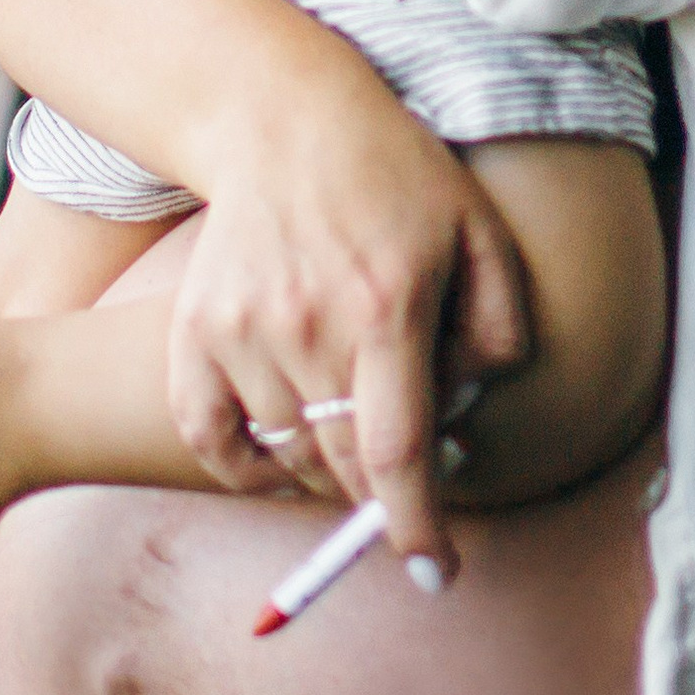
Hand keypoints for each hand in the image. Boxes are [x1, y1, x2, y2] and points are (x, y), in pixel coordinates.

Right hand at [165, 60, 532, 574]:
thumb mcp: (478, 234)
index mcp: (386, 311)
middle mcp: (307, 329)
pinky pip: (213, 438)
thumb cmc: (395, 177)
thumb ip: (499, 327)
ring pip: (288, 455)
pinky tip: (284, 447)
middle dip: (382, 492)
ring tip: (351, 418)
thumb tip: (471, 412)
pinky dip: (248, 464)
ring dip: (326, 466)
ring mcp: (241, 332)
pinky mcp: (194, 331)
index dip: (416, 527)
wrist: (284, 122)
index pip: (396, 455)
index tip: (434, 572)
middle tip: (403, 463)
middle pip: (341, 468)